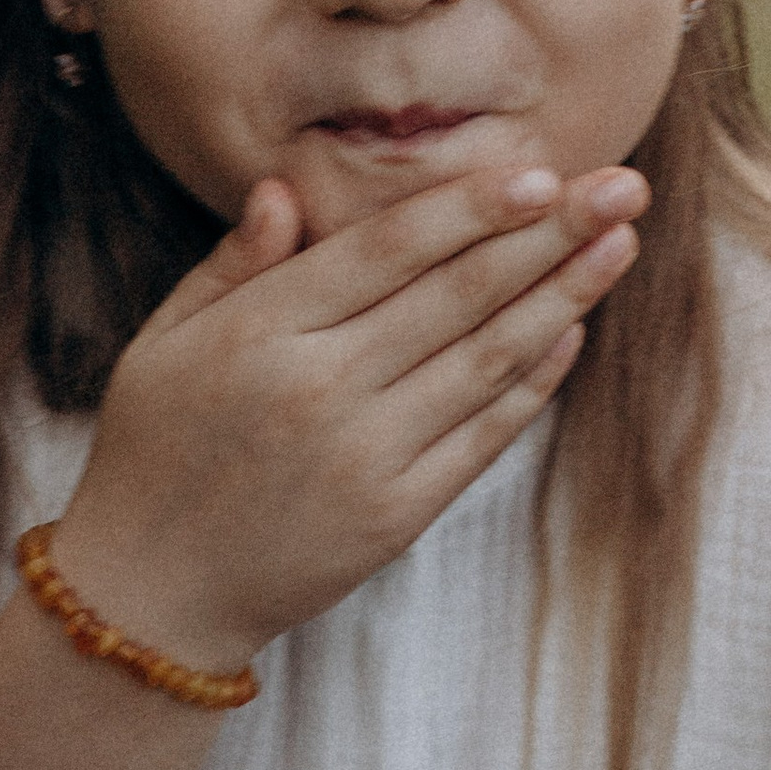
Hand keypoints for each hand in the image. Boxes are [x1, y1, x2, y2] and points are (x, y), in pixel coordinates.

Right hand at [49, 164, 644, 672]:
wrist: (147, 599)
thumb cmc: (154, 451)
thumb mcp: (165, 342)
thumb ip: (235, 263)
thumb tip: (287, 187)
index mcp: (262, 334)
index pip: (390, 250)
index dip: (473, 206)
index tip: (545, 171)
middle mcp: (321, 390)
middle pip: (459, 293)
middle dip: (552, 233)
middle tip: (623, 187)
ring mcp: (366, 457)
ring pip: (488, 358)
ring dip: (565, 296)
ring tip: (621, 244)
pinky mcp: (396, 515)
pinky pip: (484, 434)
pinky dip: (535, 380)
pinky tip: (573, 330)